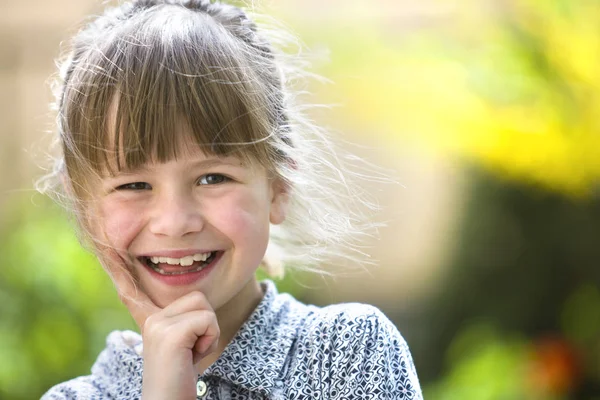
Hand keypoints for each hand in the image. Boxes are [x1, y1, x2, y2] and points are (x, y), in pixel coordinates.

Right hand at [100, 248, 219, 399]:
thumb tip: (194, 300)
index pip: (136, 289)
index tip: (109, 249)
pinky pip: (207, 320)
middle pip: (197, 296)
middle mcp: (150, 318)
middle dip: (205, 323)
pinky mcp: (167, 334)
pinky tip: (192, 357)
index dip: (121, 267)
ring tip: (191, 352)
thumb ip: (183, 321)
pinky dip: (209, 339)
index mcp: (151, 319)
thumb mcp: (182, 344)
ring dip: (208, 332)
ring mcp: (156, 325)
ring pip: (204, 306)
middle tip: (191, 349)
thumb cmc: (180, 378)